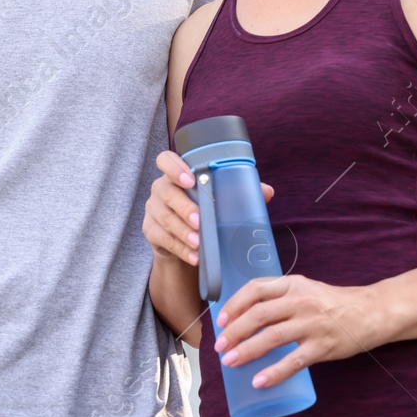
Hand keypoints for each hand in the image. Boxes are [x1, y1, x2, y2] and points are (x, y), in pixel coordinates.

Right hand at [143, 150, 273, 265]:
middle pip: (166, 192)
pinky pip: (163, 239)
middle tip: (201, 221)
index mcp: (176, 174)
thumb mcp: (219, 199)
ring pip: (164, 218)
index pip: (165, 160)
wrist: (184, 240)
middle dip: (184, 207)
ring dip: (182, 231)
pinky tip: (194, 256)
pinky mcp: (150, 230)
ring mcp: (153, 210)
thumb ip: (239, 191)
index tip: (190, 180)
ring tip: (199, 242)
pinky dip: (180, 249)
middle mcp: (160, 188)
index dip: (175, 168)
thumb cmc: (204, 210)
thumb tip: (266, 191)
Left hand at [213, 275, 386, 387]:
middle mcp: (301, 301)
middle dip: (234, 331)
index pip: (256, 289)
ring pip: (273, 337)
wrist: (369, 312)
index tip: (220, 321)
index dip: (234, 305)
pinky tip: (259, 381)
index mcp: (293, 284)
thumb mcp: (304, 289)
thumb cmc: (330, 303)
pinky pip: (294, 361)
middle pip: (259, 314)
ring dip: (247, 350)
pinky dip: (274, 372)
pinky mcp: (323, 345)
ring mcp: (313, 323)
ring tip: (230, 362)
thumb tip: (241, 316)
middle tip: (219, 347)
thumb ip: (278, 296)